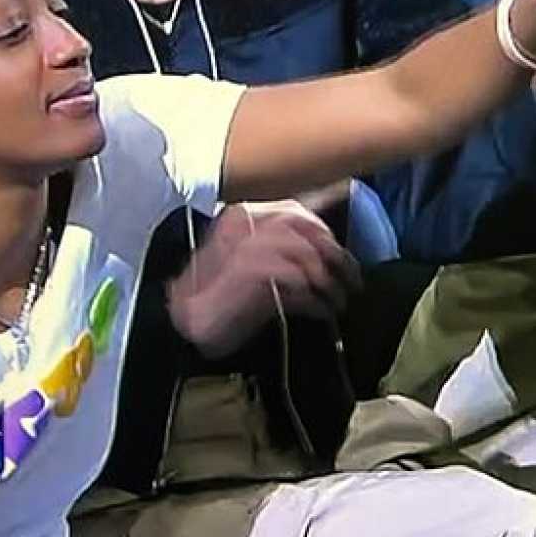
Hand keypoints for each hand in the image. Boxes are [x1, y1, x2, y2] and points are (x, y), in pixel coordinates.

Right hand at [165, 200, 361, 359]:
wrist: (182, 324)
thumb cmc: (219, 300)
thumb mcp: (252, 264)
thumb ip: (283, 250)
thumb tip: (326, 250)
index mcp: (244, 215)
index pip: (298, 212)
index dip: (327, 233)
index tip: (346, 254)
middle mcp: (246, 221)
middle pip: (309, 230)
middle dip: (337, 257)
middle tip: (353, 282)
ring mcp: (248, 243)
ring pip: (308, 255)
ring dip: (330, 282)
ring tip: (337, 303)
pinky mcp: (251, 270)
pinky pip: (299, 282)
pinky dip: (316, 300)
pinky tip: (322, 313)